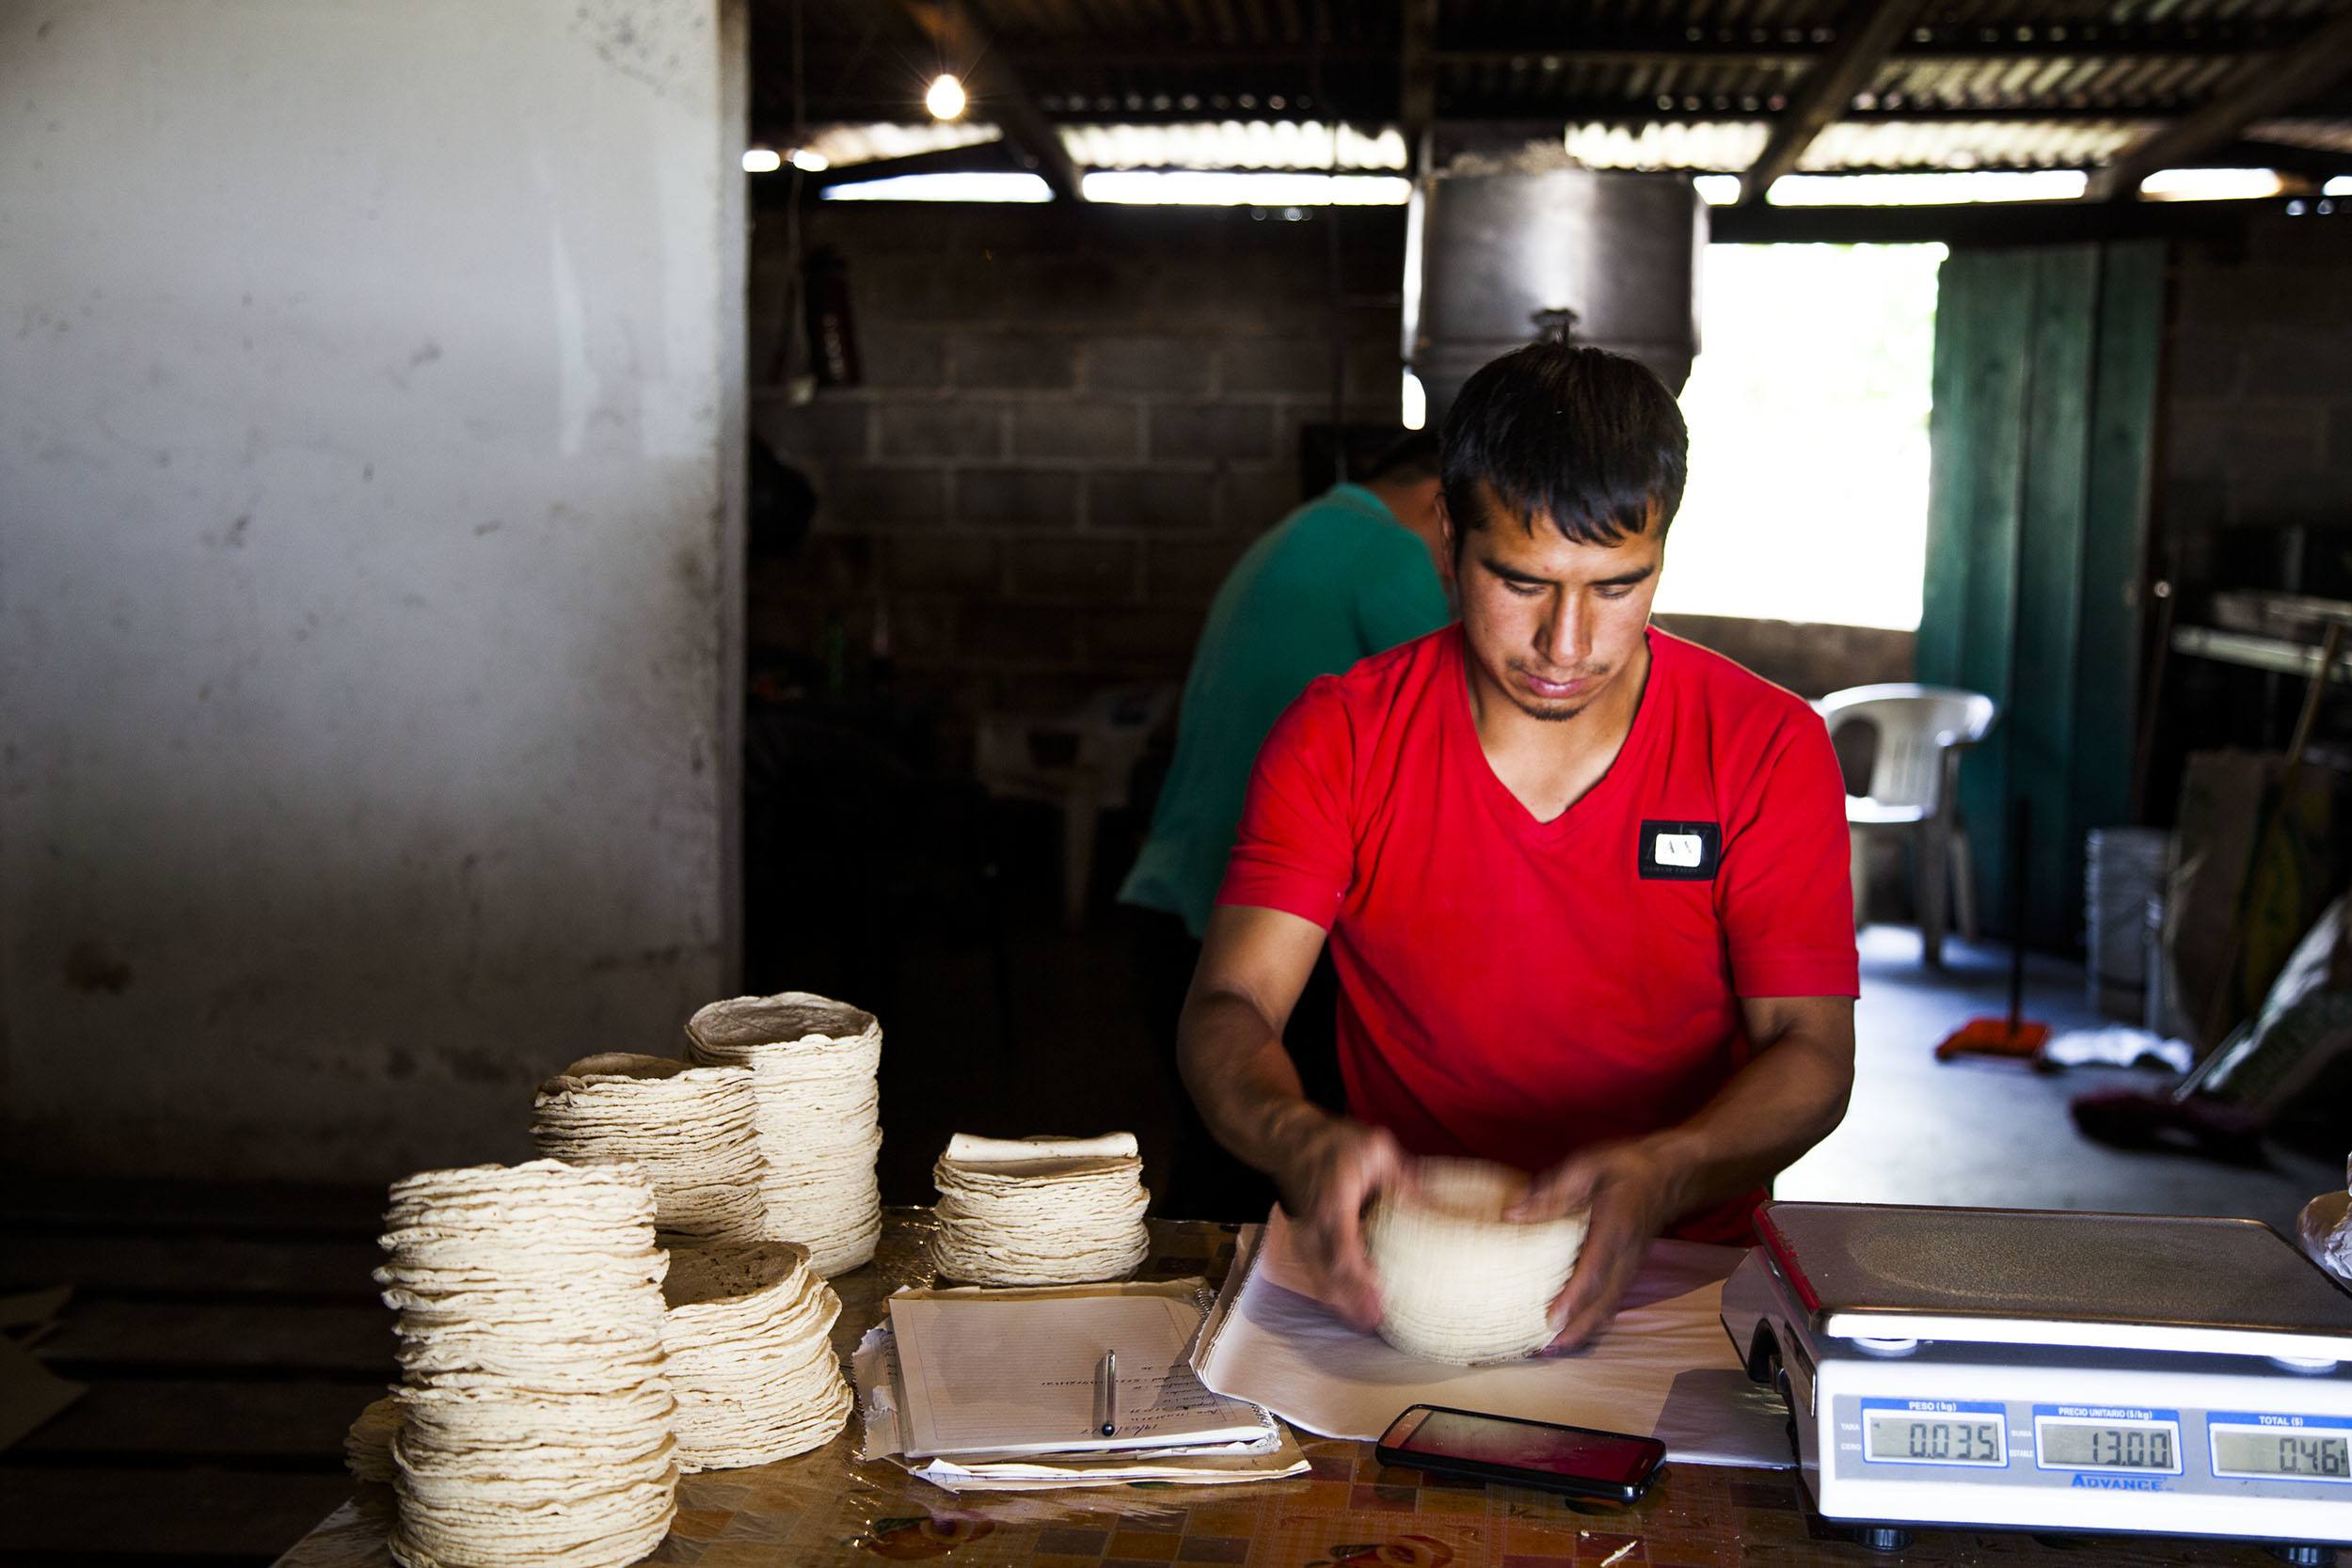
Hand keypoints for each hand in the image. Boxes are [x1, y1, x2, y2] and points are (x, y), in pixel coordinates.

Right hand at [1272, 1112, 1410, 1331]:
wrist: (1290, 1138)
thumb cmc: (1335, 1142)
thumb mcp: (1376, 1149)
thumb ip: (1403, 1179)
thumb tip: (1434, 1207)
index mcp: (1334, 1202)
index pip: (1343, 1246)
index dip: (1358, 1276)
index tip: (1377, 1297)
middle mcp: (1315, 1223)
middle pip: (1328, 1271)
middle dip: (1349, 1300)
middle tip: (1374, 1324)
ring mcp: (1306, 1233)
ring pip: (1319, 1275)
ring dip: (1340, 1301)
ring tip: (1365, 1323)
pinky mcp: (1304, 1238)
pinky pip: (1315, 1270)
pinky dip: (1330, 1290)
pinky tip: (1347, 1306)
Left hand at [1507, 1137, 1686, 1354]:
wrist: (1667, 1175)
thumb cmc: (1625, 1168)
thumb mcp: (1588, 1167)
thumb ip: (1553, 1192)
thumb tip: (1513, 1214)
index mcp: (1614, 1230)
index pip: (1593, 1273)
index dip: (1573, 1299)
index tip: (1551, 1320)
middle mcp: (1625, 1256)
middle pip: (1603, 1303)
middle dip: (1576, 1331)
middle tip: (1545, 1350)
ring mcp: (1630, 1266)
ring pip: (1609, 1308)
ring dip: (1584, 1331)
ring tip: (1553, 1348)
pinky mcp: (1629, 1269)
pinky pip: (1613, 1302)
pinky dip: (1594, 1321)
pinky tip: (1574, 1330)